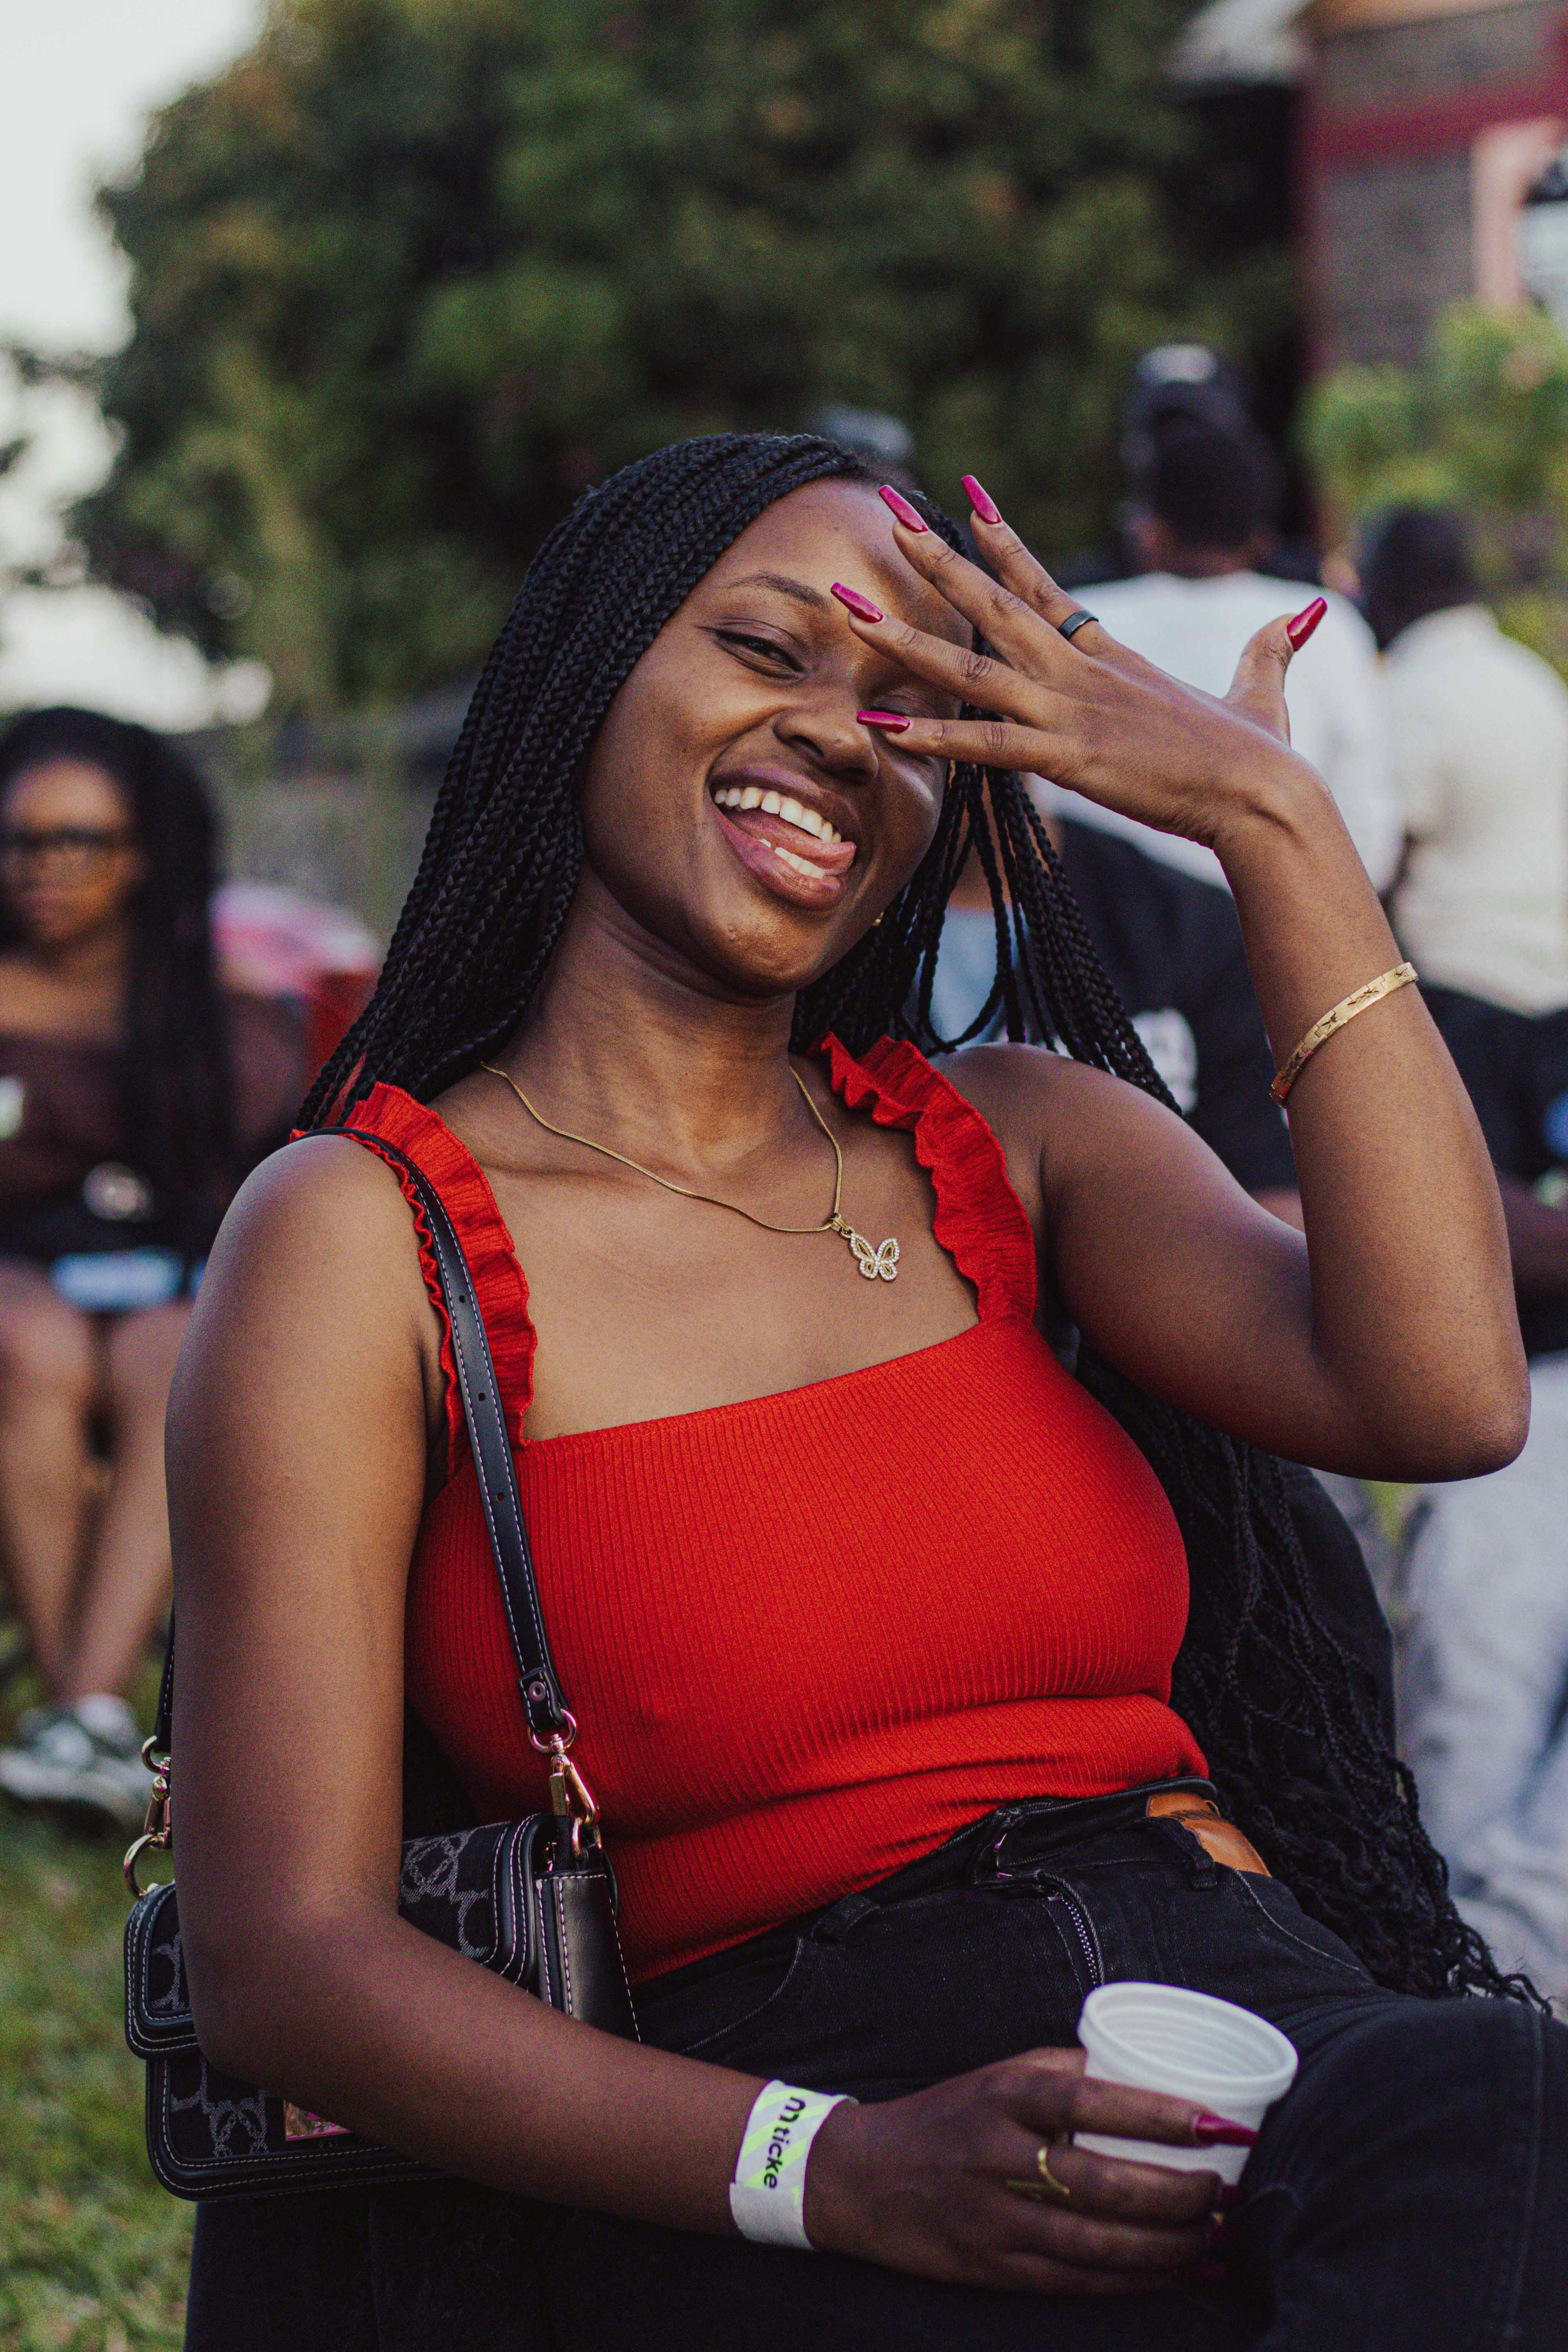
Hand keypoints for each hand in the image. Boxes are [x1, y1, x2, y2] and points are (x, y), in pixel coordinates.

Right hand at [801, 2046, 1235, 2293]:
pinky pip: (1078, 2282)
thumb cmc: (947, 2116)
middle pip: (1106, 2183)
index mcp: (1005, 2094)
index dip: (1162, 2115)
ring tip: (1215, 2234)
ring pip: (1100, 2243)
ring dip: (1169, 2245)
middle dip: (1180, 2194)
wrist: (860, 2176)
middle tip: (1227, 2191)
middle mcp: (999, 2156)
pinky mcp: (993, 2269)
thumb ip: (1065, 2071)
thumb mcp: (997, 2074)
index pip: (1094, 2101)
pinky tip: (1175, 2272)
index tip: (1219, 2123)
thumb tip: (1145, 2070)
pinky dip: (1135, 2281)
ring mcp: (995, 2220)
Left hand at [842, 479, 1330, 854]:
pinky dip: (930, 733)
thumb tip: (1305, 614)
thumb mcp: (1262, 691)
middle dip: (938, 560)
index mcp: (1111, 656)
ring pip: (971, 666)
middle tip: (889, 516)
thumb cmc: (1260, 755)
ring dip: (907, 640)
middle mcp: (1080, 672)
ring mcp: (1070, 712)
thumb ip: (1269, 650)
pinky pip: (983, 744)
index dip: (1003, 541)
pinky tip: (880, 722)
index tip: (966, 499)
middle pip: (995, 603)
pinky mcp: (1067, 757)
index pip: (1044, 585)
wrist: (1264, 795)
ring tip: (852, 611)